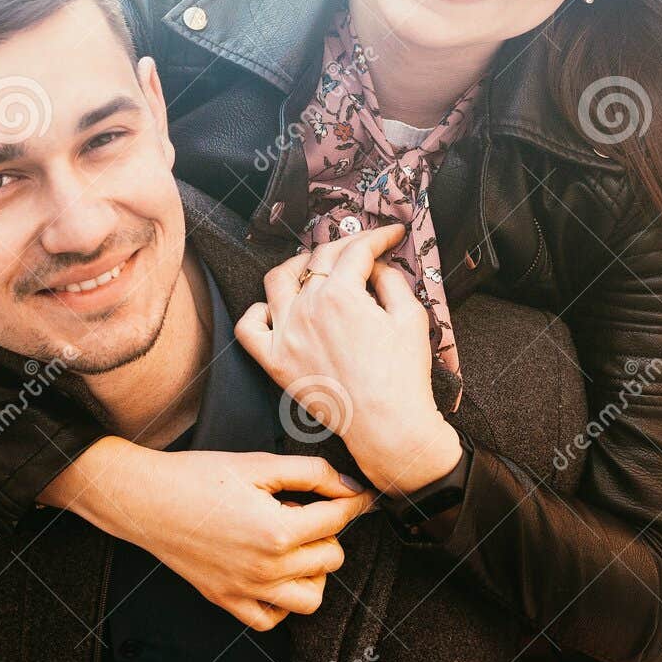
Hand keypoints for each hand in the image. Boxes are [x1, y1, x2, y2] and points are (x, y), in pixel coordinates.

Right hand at [39, 437, 375, 630]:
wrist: (147, 501)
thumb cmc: (200, 476)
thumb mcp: (260, 464)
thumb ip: (313, 473)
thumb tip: (351, 487)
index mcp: (279, 530)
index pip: (339, 519)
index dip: (355, 502)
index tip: (360, 496)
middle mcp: (267, 568)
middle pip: (332, 557)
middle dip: (327, 531)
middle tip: (303, 510)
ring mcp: (247, 590)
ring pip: (312, 597)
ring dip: (313, 571)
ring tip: (295, 545)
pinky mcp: (227, 602)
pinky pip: (273, 618)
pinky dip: (283, 601)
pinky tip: (275, 573)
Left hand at [234, 225, 463, 495]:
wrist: (388, 427)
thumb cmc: (403, 375)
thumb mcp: (411, 317)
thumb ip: (392, 280)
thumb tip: (377, 266)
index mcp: (341, 293)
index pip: (357, 249)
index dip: (379, 236)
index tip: (392, 234)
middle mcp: (307, 307)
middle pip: (319, 259)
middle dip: (345, 247)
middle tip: (363, 250)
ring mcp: (286, 334)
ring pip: (277, 281)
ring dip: (296, 266)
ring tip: (313, 268)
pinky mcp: (275, 361)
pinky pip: (249, 327)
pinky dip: (258, 312)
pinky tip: (276, 310)